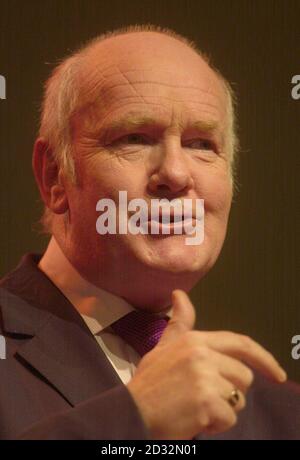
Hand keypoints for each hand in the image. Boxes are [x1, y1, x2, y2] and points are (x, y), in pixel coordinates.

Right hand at [127, 290, 286, 439]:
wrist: (130, 412)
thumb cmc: (149, 382)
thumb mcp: (163, 347)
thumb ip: (179, 323)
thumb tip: (179, 294)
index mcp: (195, 340)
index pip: (240, 344)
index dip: (264, 359)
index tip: (278, 374)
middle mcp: (203, 354)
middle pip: (243, 377)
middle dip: (229, 391)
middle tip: (202, 397)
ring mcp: (206, 378)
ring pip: (238, 399)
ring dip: (222, 409)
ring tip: (195, 407)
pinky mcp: (207, 402)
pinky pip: (228, 419)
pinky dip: (215, 425)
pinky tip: (194, 420)